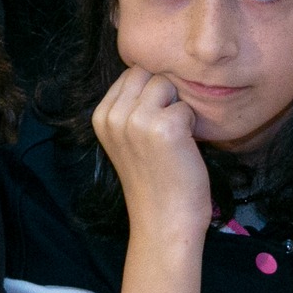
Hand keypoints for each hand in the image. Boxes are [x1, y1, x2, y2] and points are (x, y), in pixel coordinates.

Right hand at [92, 67, 211, 263]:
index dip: (150, 94)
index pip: (131, 73)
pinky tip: (182, 151)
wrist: (164, 221)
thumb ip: (131, 106)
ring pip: (167, 84)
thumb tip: (155, 71)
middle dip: (163, 95)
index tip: (152, 127)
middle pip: (148, 73)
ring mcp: (136, 120)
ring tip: (173, 141)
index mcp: (101, 116)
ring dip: (177, 109)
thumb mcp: (128, 139)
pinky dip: (191, 126)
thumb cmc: (155, 180)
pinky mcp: (163, 127)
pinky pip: (186, 107)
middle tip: (165, 133)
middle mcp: (113, 115)